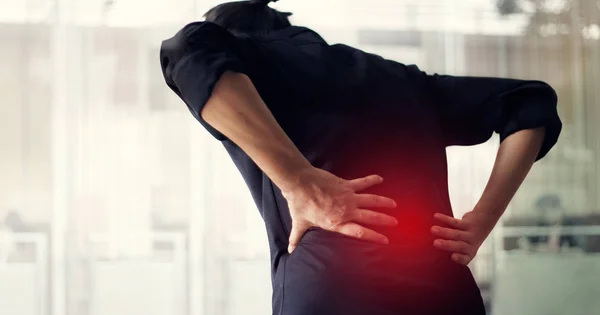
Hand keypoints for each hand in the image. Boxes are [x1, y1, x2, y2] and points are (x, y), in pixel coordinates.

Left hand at [282, 167, 397, 252]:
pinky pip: (362, 183)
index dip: (374, 236)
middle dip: (384, 220)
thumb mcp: (299, 223)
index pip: (360, 232)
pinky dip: (372, 180)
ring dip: (384, 202)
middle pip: (370, 217)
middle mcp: (346, 211)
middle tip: (395, 223)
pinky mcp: (346, 185)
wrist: (299, 182)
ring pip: (371, 200)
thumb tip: (290, 250)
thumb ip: (296, 237)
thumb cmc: (300, 203)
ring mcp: (348, 197)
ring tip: (394, 205)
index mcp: (337, 223)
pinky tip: (380, 179)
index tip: (386, 240)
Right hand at [430, 210, 497, 264]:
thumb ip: (450, 248)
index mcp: (468, 254)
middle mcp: (471, 245)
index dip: (460, 259)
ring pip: (457, 233)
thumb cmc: (467, 238)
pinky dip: (445, 219)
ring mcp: (470, 234)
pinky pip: (455, 222)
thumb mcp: (463, 246)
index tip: (452, 257)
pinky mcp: (468, 223)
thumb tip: (429, 250)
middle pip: (459, 245)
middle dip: (447, 245)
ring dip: (444, 231)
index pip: (465, 259)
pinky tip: (436, 216)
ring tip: (433, 229)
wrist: (483, 222)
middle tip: (435, 243)